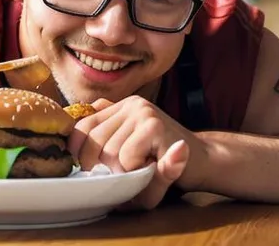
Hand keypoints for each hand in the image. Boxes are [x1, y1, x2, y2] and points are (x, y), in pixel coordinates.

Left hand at [67, 96, 204, 209]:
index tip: (85, 168)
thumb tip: (75, 114)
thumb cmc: (161, 162)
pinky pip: (127, 157)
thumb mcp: (130, 149)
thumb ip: (109, 133)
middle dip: (101, 167)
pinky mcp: (155, 127)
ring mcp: (143, 113)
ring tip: (142, 169)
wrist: (204, 161)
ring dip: (123, 172)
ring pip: (109, 151)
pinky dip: (137, 171)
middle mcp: (131, 104)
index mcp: (121, 107)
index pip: (83, 124)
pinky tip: (153, 166)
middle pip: (93, 140)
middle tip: (122, 174)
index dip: (77, 149)